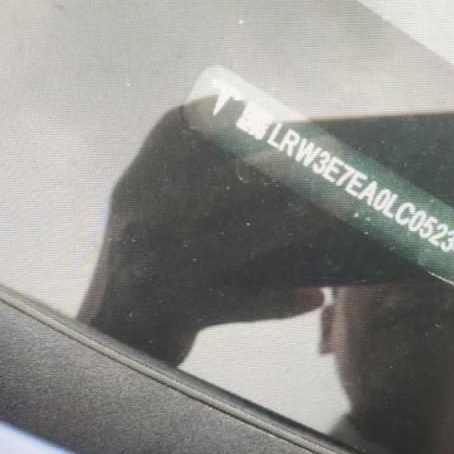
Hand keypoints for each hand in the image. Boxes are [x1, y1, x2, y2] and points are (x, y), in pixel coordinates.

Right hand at [79, 105, 323, 364]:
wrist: (109, 345)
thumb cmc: (147, 274)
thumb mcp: (148, 224)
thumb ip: (187, 192)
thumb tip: (279, 169)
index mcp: (136, 190)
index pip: (176, 133)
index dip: (222, 116)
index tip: (264, 108)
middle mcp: (145, 222)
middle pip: (227, 182)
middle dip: (286, 165)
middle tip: (332, 155)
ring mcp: (160, 267)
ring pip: (244, 238)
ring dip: (298, 222)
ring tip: (343, 207)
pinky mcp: (177, 312)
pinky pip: (242, 304)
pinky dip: (281, 302)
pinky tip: (315, 296)